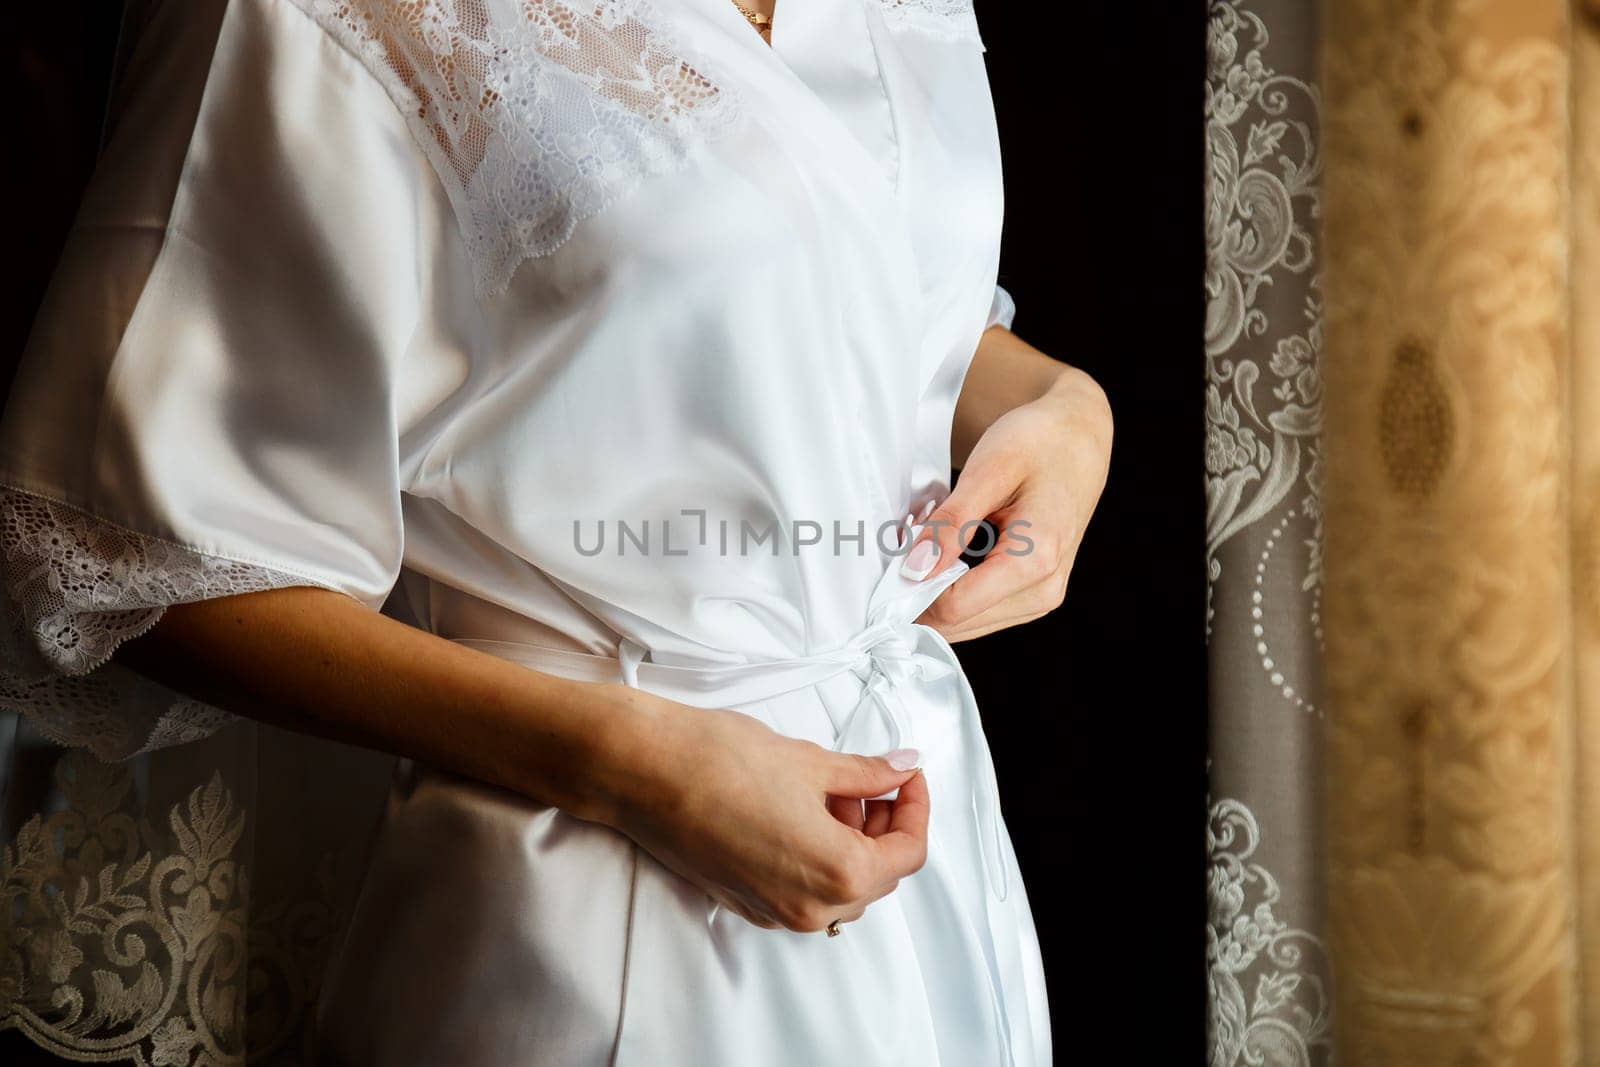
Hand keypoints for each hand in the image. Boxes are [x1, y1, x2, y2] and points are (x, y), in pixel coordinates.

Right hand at [605, 697, 929, 931]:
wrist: (645, 773)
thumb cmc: (723, 762)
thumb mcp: (811, 761)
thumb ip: (866, 774)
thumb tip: (902, 768)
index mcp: (838, 872)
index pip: (907, 852)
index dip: (916, 806)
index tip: (907, 774)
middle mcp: (812, 907)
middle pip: (878, 876)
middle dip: (883, 826)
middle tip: (872, 779)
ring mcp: (776, 912)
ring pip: (841, 888)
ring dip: (851, 842)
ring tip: (831, 791)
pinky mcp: (747, 904)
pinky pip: (804, 892)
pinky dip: (818, 857)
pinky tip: (803, 813)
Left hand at [908, 369, 1111, 641]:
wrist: (1078, 436)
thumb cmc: (1039, 442)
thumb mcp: (989, 471)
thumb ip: (952, 524)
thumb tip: (914, 572)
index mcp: (1036, 560)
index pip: (954, 607)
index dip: (911, 592)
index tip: (884, 566)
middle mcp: (1044, 590)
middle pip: (959, 622)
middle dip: (921, 594)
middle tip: (899, 552)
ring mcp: (1042, 597)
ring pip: (967, 623)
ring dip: (936, 592)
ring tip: (926, 547)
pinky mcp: (1034, 593)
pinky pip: (980, 609)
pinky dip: (953, 589)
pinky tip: (945, 555)